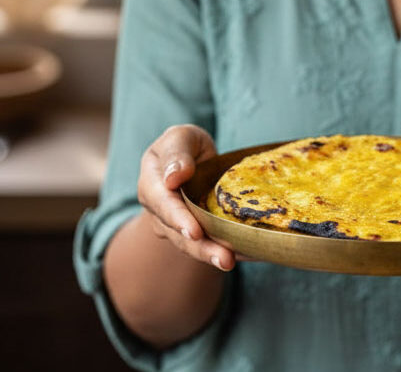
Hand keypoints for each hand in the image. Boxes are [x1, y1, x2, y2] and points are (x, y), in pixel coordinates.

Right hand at [137, 124, 252, 271]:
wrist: (190, 159)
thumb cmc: (185, 145)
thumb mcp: (181, 137)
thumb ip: (177, 153)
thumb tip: (174, 177)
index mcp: (151, 183)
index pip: (162, 203)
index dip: (177, 218)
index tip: (194, 231)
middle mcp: (158, 210)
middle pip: (177, 232)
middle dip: (201, 247)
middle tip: (224, 259)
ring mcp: (174, 226)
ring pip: (191, 245)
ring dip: (211, 256)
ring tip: (231, 263)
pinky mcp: (193, 234)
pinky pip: (207, 245)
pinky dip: (226, 251)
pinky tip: (249, 255)